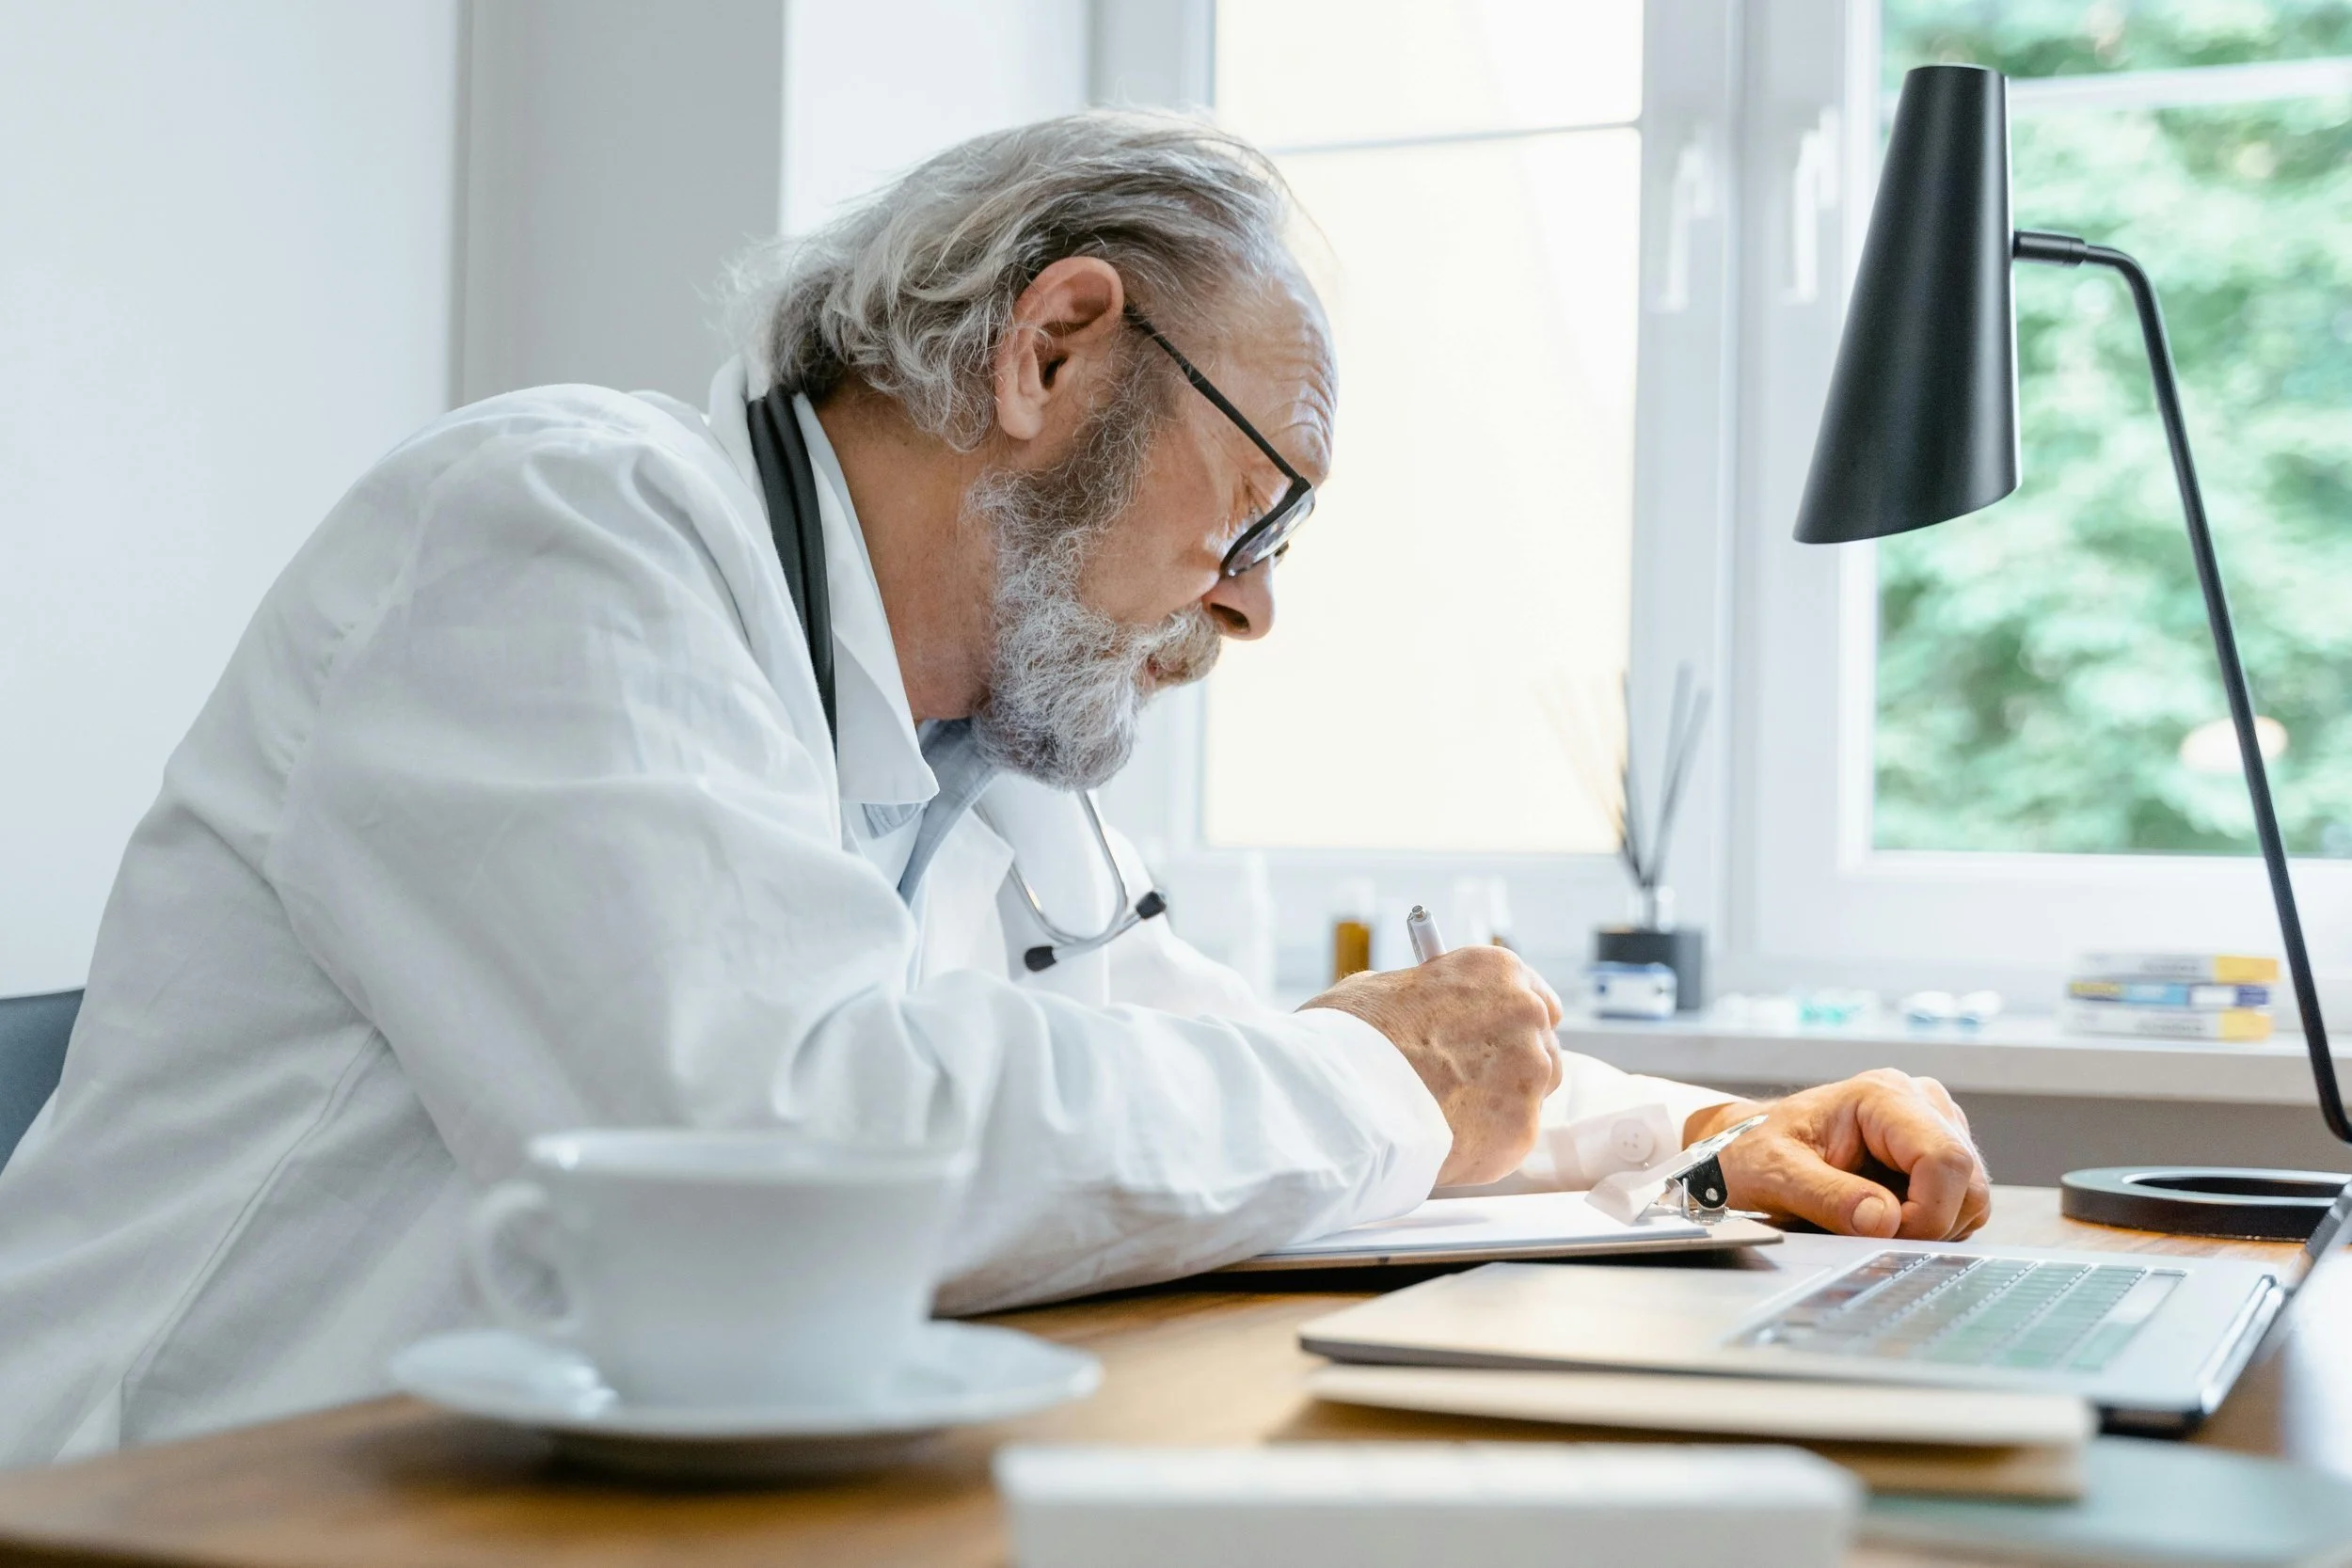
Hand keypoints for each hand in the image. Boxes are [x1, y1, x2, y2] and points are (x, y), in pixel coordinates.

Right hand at [1303, 947, 1563, 1186]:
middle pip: (1539, 1046)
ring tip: (1447, 1114)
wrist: (1345, 1099)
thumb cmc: (1350, 1037)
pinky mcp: (1522, 1131)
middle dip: (1508, 1064)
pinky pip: (1511, 1138)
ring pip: (1532, 1095)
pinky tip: (1444, 1140)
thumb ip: (1423, 1000)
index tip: (1490, 1035)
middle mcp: (1526, 1016)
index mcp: (1496, 971)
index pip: (1533, 995)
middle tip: (1464, 1080)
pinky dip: (1484, 1142)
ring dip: (1500, 1103)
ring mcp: (1530, 1076)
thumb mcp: (1380, 991)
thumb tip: (1420, 1012)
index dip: (1507, 1020)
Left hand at [1686, 1069, 1990, 1239]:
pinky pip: (1959, 1205)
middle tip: (1871, 1233)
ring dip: (1929, 1226)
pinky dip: (1928, 1224)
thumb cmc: (1754, 1151)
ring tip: (1867, 1218)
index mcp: (1882, 1096)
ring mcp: (1933, 1127)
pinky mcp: (1936, 1155)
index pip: (1945, 1159)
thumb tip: (1884, 1221)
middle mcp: (1918, 1102)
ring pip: (1971, 1197)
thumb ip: (1826, 1197)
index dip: (1928, 1213)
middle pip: (1969, 1181)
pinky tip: (1882, 1214)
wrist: (1745, 1148)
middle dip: (1929, 1223)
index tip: (1885, 1237)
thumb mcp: (1774, 1175)